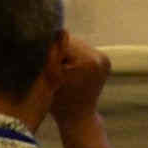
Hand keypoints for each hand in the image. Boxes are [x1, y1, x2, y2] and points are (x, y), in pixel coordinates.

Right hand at [44, 32, 122, 147]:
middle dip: (59, 51)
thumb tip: (56, 30)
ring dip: (66, 53)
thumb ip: (52, 54)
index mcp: (89, 61)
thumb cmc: (60, 101)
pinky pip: (82, 51)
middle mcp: (101, 57)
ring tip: (58, 68)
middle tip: (49, 65)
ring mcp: (104, 59)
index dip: (49, 50)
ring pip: (76, 46)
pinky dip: (73, 57)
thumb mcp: (51, 77)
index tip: (42, 59)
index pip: (63, 42)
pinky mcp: (104, 61)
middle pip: (71, 42)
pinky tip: (67, 69)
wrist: (78, 117)